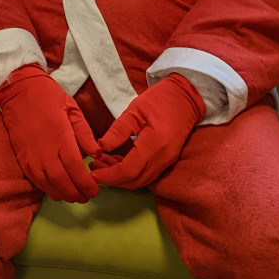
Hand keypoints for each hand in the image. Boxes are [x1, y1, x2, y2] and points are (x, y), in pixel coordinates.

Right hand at [0, 64, 99, 203]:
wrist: (18, 90)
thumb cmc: (48, 96)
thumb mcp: (72, 108)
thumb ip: (85, 133)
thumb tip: (97, 154)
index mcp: (60, 135)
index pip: (75, 167)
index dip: (86, 183)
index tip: (95, 190)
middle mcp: (44, 149)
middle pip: (61, 181)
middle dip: (76, 193)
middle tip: (86, 197)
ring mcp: (31, 155)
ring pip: (47, 184)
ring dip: (62, 194)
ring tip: (74, 196)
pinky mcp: (21, 157)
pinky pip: (35, 179)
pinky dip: (46, 188)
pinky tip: (56, 189)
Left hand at [90, 74, 204, 189]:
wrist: (186, 98)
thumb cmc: (160, 99)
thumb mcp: (135, 109)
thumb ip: (118, 130)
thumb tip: (101, 147)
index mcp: (155, 143)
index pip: (129, 170)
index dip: (109, 175)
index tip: (92, 174)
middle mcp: (163, 157)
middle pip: (135, 180)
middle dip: (112, 178)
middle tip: (93, 168)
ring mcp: (168, 161)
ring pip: (141, 180)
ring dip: (121, 177)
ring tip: (102, 164)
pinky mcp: (168, 160)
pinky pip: (147, 174)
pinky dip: (131, 173)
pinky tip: (117, 161)